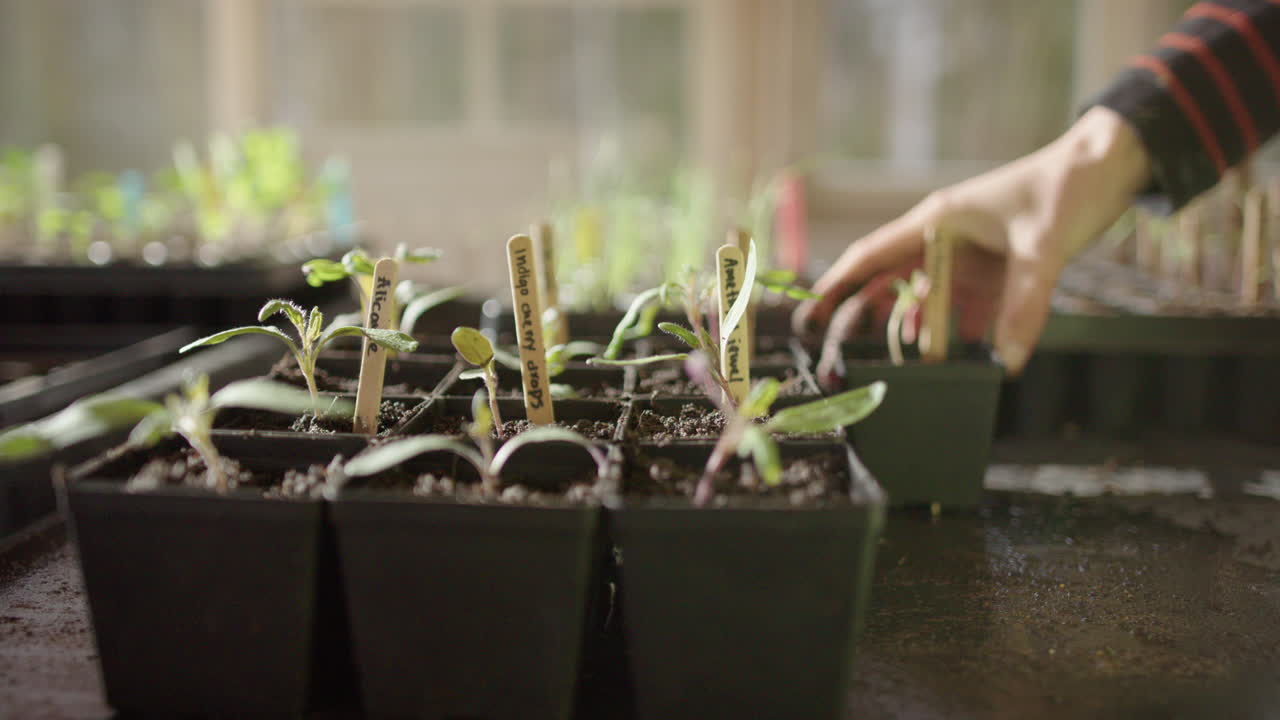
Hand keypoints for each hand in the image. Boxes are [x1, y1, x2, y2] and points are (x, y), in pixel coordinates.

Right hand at [793, 107, 1149, 383]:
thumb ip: (1023, 303)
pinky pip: (961, 305)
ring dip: (911, 329)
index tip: (809, 316)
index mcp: (937, 221)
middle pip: (888, 282)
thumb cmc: (1065, 189)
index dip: (836, 286)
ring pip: (923, 298)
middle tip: (838, 352)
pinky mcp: (992, 268)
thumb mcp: (1043, 247)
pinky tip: (948, 355)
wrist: (1106, 168)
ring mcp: (966, 254)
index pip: (872, 257)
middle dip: (862, 316)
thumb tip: (1008, 361)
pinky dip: (953, 329)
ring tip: (895, 365)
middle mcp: (943, 238)